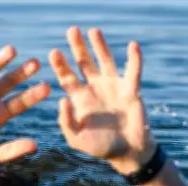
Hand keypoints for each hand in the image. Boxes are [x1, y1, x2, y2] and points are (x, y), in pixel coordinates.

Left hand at [50, 27, 154, 174]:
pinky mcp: (130, 90)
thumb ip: (66, 122)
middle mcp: (95, 88)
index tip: (53, 52)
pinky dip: (134, 59)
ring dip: (100, 46)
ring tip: (93, 30)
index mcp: (80, 98)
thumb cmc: (100, 146)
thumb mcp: (76, 139)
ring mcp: (113, 87)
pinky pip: (133, 72)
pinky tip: (133, 45)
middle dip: (77, 47)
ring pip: (105, 61)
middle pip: (84, 63)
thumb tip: (61, 100)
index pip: (67, 77)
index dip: (60, 65)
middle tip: (71, 31)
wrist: (127, 152)